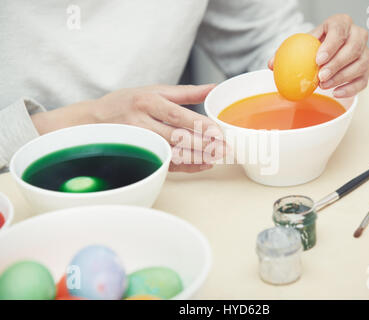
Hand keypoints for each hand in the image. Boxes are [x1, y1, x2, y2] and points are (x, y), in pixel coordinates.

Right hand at [32, 84, 223, 172]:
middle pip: (177, 136)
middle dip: (203, 144)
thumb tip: (213, 88)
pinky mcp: (139, 156)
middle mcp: (142, 122)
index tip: (219, 132)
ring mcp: (139, 142)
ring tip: (217, 158)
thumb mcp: (154, 90)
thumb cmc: (126, 103)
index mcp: (147, 102)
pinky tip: (203, 165)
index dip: (199, 125)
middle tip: (224, 149)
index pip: (178, 115)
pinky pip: (166, 164)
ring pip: (172, 153)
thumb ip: (186, 92)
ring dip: (197, 157)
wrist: (92, 121)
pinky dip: (187, 167)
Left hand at [269, 14, 368, 97]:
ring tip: (324, 85)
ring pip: (361, 63)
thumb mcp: (299, 44)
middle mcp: (357, 35)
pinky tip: (336, 93)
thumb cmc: (313, 47)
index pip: (339, 30)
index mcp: (341, 23)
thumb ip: (285, 53)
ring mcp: (365, 52)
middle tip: (321, 76)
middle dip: (337, 63)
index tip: (317, 59)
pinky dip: (350, 88)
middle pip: (354, 47)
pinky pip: (363, 80)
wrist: (327, 52)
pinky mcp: (367, 69)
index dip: (331, 45)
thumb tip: (271, 65)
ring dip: (342, 77)